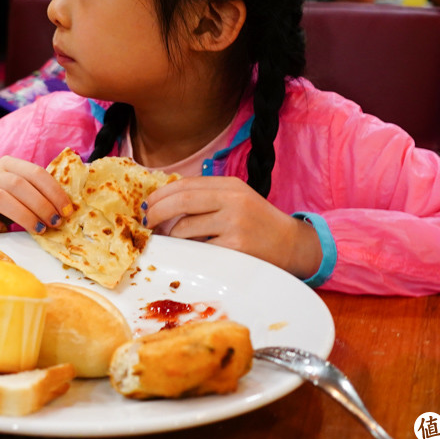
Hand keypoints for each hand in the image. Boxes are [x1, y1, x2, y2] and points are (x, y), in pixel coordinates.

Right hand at [0, 156, 71, 235]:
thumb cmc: (3, 204)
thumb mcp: (20, 192)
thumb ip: (38, 193)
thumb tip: (67, 210)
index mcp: (7, 164)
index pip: (35, 172)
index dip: (54, 191)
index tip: (66, 211)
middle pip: (18, 184)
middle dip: (41, 204)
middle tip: (54, 222)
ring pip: (0, 198)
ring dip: (24, 215)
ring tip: (39, 229)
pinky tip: (5, 233)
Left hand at [143, 176, 321, 278]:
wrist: (291, 245)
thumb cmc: (257, 224)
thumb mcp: (236, 200)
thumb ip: (206, 197)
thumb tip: (163, 203)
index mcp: (229, 185)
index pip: (185, 185)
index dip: (161, 195)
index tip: (148, 205)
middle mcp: (232, 200)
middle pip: (180, 202)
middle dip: (157, 213)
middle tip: (147, 224)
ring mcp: (234, 224)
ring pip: (184, 228)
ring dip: (170, 237)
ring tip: (170, 242)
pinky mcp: (235, 247)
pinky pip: (198, 249)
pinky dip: (187, 252)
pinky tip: (187, 253)